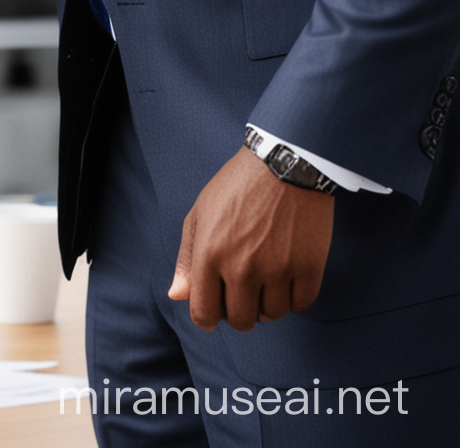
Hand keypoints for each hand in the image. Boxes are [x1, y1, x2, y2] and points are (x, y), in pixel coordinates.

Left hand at [169, 147, 334, 331]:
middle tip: (242, 290)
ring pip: (272, 316)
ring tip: (266, 275)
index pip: (204, 313)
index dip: (208, 316)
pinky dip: (294, 296)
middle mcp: (242, 267)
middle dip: (239, 312)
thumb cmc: (236, 187)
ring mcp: (278, 270)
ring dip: (268, 302)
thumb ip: (187, 258)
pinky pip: (300, 306)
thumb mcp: (200, 214)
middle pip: (241, 321)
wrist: (283, 165)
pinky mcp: (309, 269)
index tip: (215, 307)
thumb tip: (177, 296)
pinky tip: (287, 273)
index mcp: (210, 253)